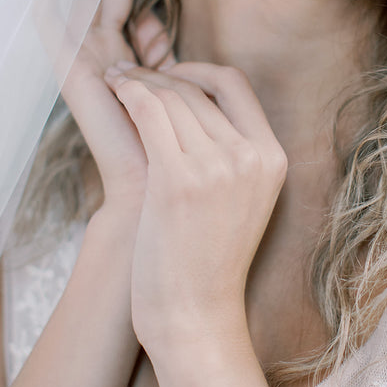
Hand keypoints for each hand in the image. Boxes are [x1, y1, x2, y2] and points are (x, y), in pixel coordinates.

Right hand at [59, 0, 174, 217]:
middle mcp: (105, 62)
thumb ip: (167, 61)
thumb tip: (156, 24)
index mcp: (133, 68)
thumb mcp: (180, 96)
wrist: (154, 196)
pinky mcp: (71, 68)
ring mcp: (86, 64)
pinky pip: (52, 18)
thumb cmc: (177, 156)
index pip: (132, 9)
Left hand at [104, 62, 287, 355]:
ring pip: (171, 97)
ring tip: (114, 80)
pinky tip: (114, 91)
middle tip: (125, 72)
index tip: (168, 74)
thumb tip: (188, 102)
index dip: (198, 69)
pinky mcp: (179, 179)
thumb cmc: (205, 260)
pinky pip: (150, 113)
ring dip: (137, 81)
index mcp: (272, 158)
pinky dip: (129, 93)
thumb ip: (227, 151)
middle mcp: (251, 157)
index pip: (235, 85)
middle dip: (156, 73)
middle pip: (197, 89)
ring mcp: (218, 167)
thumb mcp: (239, 198)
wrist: (194, 316)